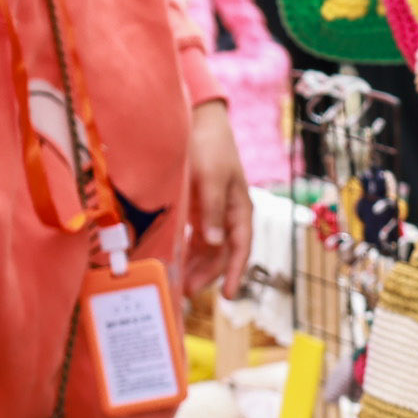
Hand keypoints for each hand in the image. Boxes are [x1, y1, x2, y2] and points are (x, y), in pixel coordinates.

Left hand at [179, 100, 251, 300]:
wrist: (199, 121)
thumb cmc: (210, 147)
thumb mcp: (212, 177)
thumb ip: (213, 210)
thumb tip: (216, 242)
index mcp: (239, 208)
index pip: (241, 248)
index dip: (235, 272)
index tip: (229, 296)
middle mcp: (228, 214)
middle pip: (222, 252)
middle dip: (209, 274)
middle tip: (189, 293)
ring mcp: (213, 211)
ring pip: (208, 247)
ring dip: (197, 265)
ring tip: (181, 282)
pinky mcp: (198, 206)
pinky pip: (195, 236)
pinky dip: (188, 250)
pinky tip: (176, 259)